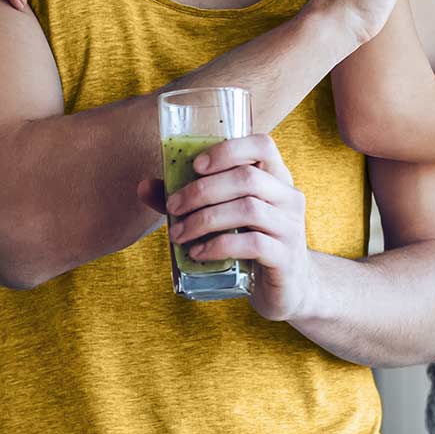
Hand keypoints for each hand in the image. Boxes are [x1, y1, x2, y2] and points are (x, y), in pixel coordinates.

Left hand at [146, 134, 319, 322]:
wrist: (287, 288)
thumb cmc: (251, 244)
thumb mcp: (225, 218)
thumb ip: (189, 200)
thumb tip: (144, 186)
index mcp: (276, 178)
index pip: (262, 145)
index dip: (228, 150)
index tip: (195, 166)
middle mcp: (289, 198)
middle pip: (247, 178)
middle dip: (202, 191)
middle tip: (173, 208)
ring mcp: (291, 228)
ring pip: (248, 209)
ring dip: (204, 219)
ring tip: (179, 234)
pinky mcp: (285, 257)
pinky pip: (252, 244)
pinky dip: (218, 245)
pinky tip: (197, 253)